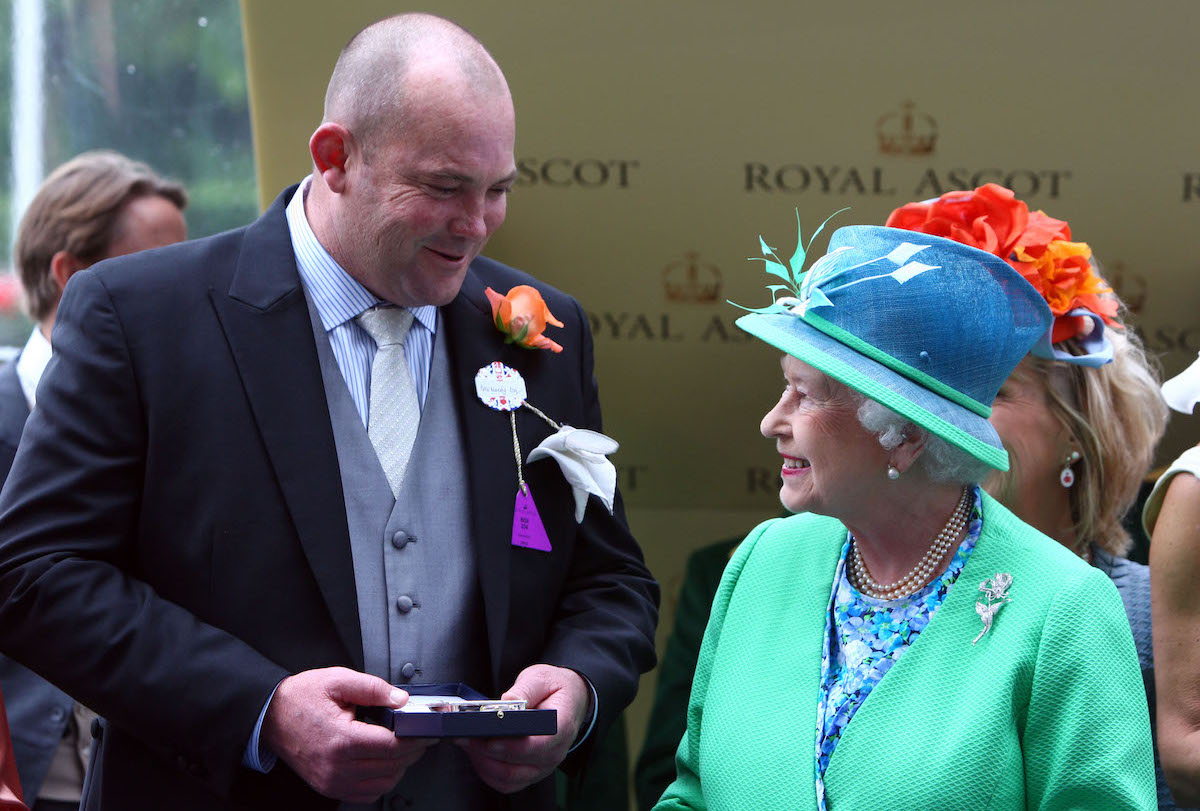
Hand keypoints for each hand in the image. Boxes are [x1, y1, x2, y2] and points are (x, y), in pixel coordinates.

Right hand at [261, 667, 434, 802]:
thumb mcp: (338, 680)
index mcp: (341, 739)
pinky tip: (385, 763)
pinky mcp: (328, 787)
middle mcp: (336, 766)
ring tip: (403, 747)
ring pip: (382, 784)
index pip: (391, 746)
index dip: (415, 739)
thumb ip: (374, 688)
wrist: (270, 716)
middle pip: (391, 766)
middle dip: (412, 751)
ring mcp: (331, 781)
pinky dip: (382, 780)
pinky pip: (366, 793)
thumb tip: (402, 700)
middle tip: (420, 736)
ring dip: (399, 768)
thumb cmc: (301, 698)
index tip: (427, 731)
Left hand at [456, 664, 590, 793]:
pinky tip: (476, 752)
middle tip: (465, 736)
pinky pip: (506, 782)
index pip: (538, 744)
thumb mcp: (541, 678)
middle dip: (487, 752)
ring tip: (467, 742)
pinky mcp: (530, 772)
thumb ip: (525, 689)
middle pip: (518, 765)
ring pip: (509, 778)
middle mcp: (554, 752)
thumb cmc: (554, 688)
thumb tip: (507, 702)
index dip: (512, 745)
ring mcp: (542, 766)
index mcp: (561, 726)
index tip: (489, 737)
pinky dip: (487, 771)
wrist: (568, 699)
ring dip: (484, 763)